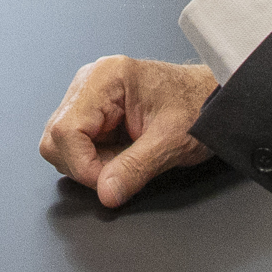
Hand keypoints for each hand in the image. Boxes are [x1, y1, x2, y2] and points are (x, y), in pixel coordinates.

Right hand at [39, 54, 218, 207]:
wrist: (215, 100)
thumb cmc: (200, 107)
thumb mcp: (171, 142)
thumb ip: (135, 169)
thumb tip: (105, 193)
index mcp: (106, 78)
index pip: (65, 130)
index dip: (83, 165)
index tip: (109, 181)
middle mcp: (91, 82)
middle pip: (56, 138)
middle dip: (84, 165)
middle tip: (121, 169)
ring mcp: (89, 96)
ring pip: (61, 144)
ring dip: (90, 162)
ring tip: (127, 156)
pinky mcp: (93, 111)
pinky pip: (76, 144)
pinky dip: (96, 158)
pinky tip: (122, 152)